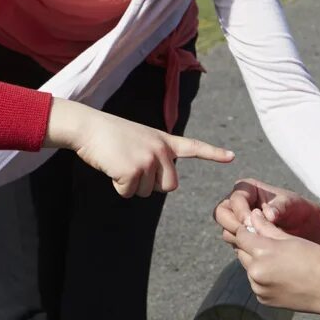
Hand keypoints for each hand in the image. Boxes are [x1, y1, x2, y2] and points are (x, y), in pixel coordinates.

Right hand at [44, 99, 233, 197]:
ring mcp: (148, 160)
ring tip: (118, 160)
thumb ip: (155, 156)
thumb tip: (160, 182)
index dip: (213, 153)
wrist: (88, 126)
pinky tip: (111, 166)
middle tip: (131, 166)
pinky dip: (117, 186)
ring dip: (130, 184)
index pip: (193, 147)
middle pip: (168, 186)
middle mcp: (161, 150)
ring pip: (146, 192)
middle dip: (150, 185)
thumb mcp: (139, 139)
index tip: (232, 156)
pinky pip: (128, 193)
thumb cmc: (109, 134)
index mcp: (164, 140)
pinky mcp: (133, 171)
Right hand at [214, 178, 319, 251]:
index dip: (240, 210)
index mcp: (248, 189)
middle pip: (221, 213)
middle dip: (232, 224)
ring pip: (226, 230)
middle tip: (247, 234)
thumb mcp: (292, 204)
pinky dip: (243, 247)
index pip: (235, 198)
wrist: (304, 228)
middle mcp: (239, 204)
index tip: (250, 223)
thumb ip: (280, 207)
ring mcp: (238, 221)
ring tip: (255, 243)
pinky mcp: (241, 237)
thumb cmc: (298, 209)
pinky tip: (258, 250)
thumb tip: (269, 214)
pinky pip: (235, 243)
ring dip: (237, 237)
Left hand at [224, 209, 319, 319]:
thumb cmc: (317, 259)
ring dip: (257, 262)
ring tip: (279, 260)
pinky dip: (263, 277)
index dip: (248, 229)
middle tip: (269, 242)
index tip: (256, 225)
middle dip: (251, 246)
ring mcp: (259, 288)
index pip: (242, 235)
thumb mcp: (291, 238)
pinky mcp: (264, 299)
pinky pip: (257, 283)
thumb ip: (267, 228)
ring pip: (249, 268)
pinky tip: (282, 274)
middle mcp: (256, 272)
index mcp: (263, 253)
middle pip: (242, 252)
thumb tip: (253, 215)